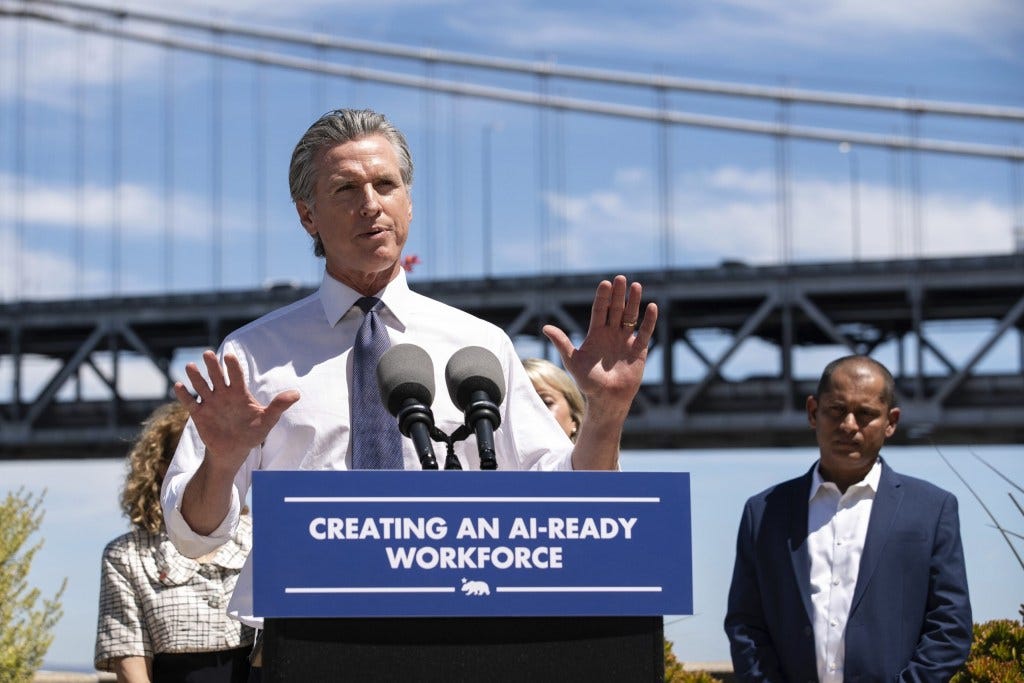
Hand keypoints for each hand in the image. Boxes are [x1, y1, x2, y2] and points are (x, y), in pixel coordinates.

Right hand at [173, 350, 299, 472]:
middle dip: (213, 366)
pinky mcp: (199, 414)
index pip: (236, 376)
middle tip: (208, 354)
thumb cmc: (252, 433)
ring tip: (191, 367)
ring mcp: (210, 403)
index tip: (230, 357)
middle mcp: (223, 394)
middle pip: (217, 376)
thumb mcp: (267, 421)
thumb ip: (278, 406)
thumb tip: (296, 394)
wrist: (234, 450)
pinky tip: (179, 386)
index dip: (233, 366)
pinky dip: (184, 395)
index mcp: (240, 393)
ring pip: (202, 386)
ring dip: (196, 377)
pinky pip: (190, 402)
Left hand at [543, 275, 656, 412]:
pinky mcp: (638, 350)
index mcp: (595, 334)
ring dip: (633, 302)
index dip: (602, 298)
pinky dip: (649, 321)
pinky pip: (645, 332)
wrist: (607, 399)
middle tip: (621, 278)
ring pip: (630, 317)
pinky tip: (651, 306)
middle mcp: (611, 334)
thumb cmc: (587, 383)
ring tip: (636, 286)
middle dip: (618, 295)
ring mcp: (625, 341)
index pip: (599, 311)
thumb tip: (545, 327)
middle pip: (615, 310)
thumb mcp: (573, 361)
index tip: (605, 284)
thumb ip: (561, 343)